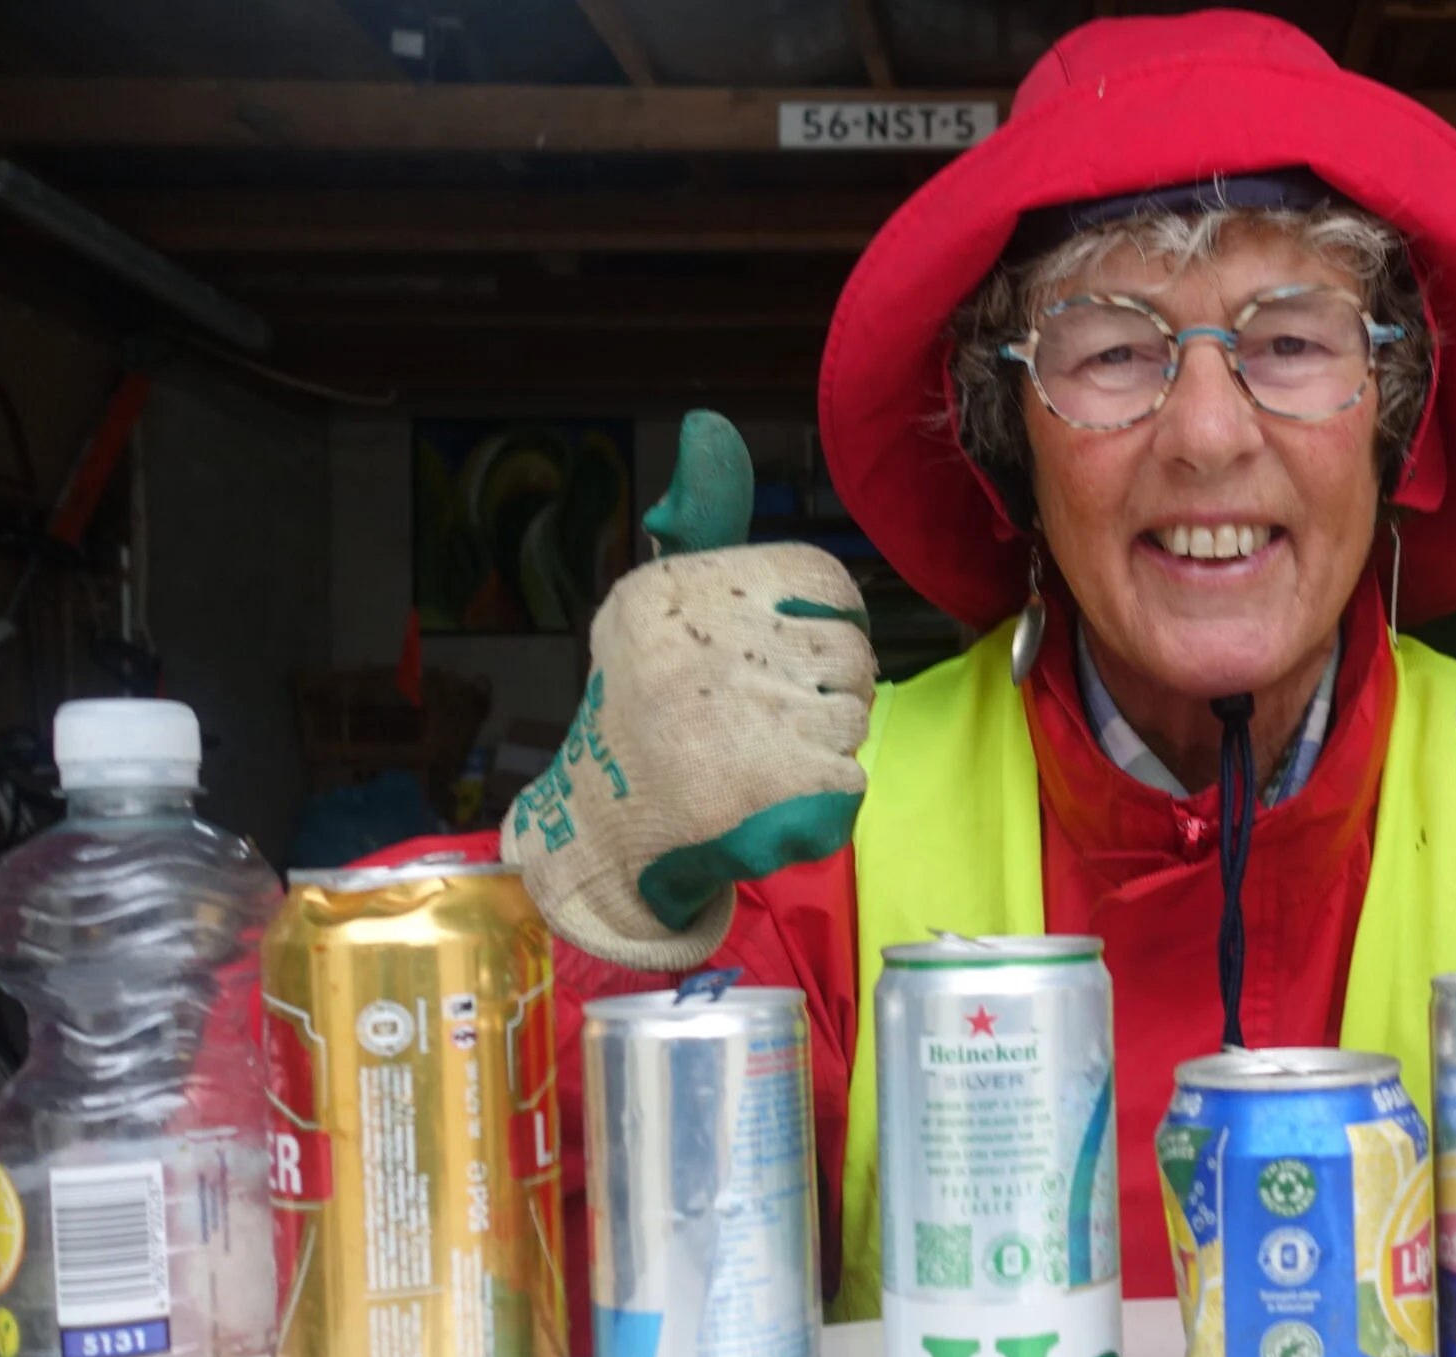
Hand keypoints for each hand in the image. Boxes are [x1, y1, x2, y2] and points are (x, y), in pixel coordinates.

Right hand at [500, 412, 876, 969]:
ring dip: (820, 750)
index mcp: (677, 594)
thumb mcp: (668, 600)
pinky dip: (819, 804)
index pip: (830, 590)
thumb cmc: (653, 704)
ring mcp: (734, 730)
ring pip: (853, 722)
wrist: (601, 834)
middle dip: (823, 696)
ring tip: (751, 762)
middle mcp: (700, 653)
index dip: (824, 632)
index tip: (777, 661)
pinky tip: (762, 805)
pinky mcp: (765, 801)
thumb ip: (707, 517)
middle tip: (756, 723)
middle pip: (851, 660)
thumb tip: (708, 423)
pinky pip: (848, 786)